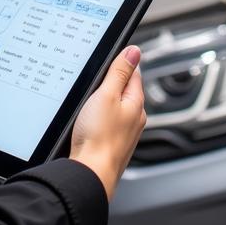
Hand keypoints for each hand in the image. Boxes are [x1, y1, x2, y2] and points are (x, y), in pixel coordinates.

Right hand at [70, 46, 145, 200]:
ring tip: (90, 103)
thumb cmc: (98, 137)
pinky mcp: (112, 145)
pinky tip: (89, 123)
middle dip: (111, 83)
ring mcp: (124, 133)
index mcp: (136, 103)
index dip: (120, 63)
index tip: (108, 60)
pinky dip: (100, 119)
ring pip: (115, 108)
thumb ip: (120, 72)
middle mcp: (135, 118)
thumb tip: (134, 51)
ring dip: (104, 103)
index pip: (133, 72)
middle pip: (124, 90)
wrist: (90, 174)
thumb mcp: (107, 95)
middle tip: (94, 82)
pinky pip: (108, 124)